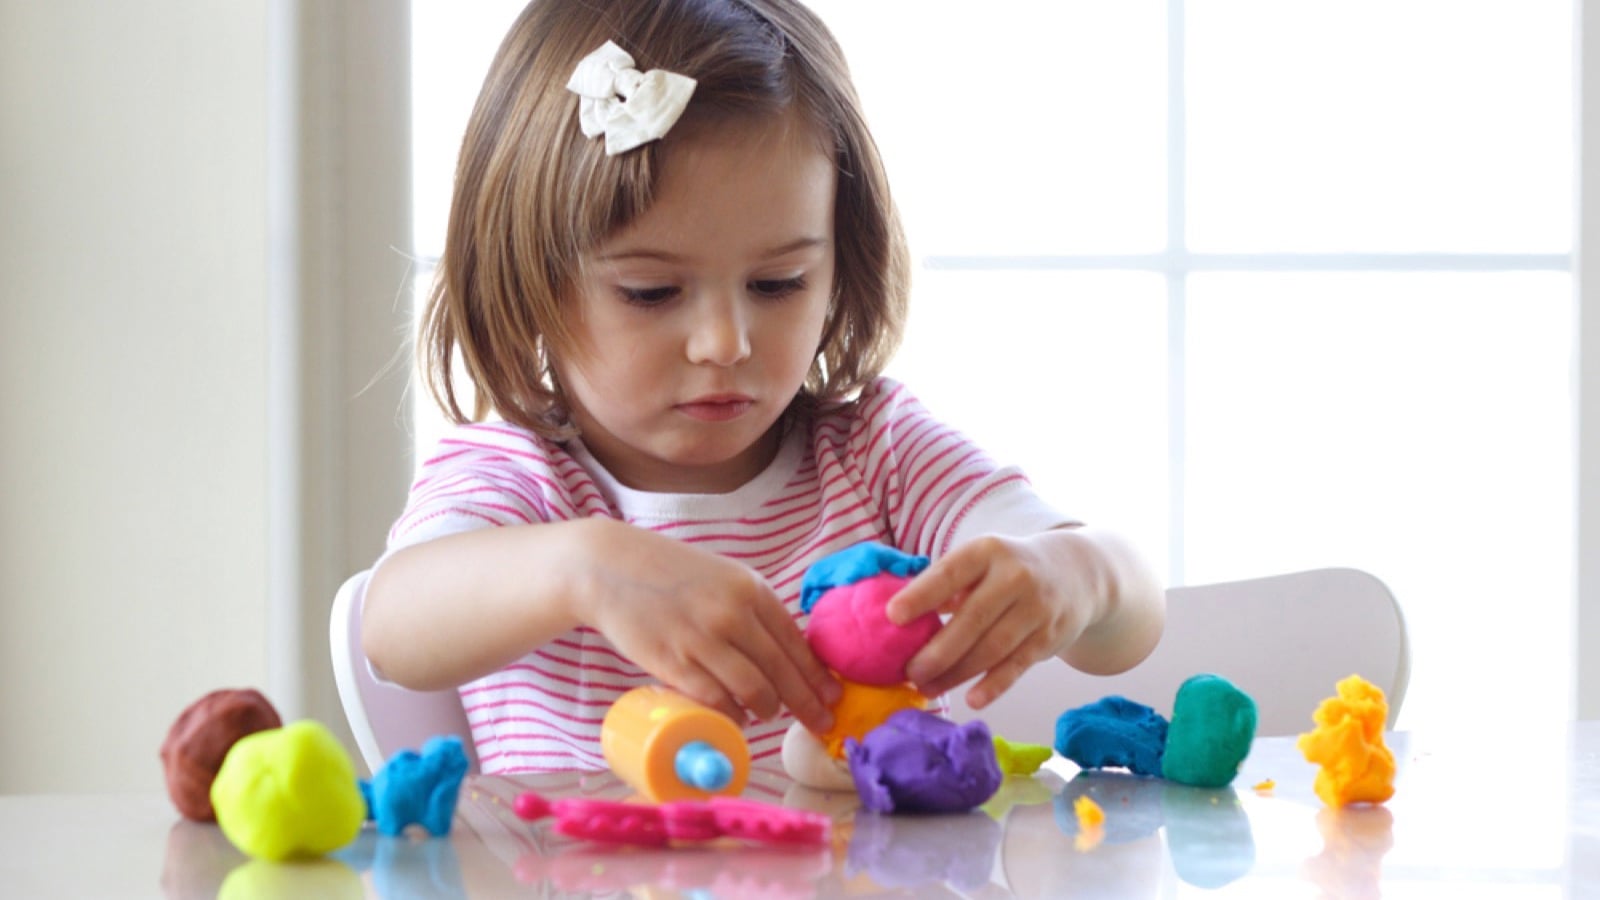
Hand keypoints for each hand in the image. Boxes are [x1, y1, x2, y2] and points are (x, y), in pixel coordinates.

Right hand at [580, 524, 840, 731]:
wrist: (611, 567)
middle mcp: (733, 613)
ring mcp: (703, 639)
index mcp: (751, 589)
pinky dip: (732, 715)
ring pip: (754, 690)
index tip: (832, 696)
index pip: (795, 641)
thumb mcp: (723, 577)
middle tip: (821, 723)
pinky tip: (737, 719)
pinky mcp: (673, 662)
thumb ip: (753, 608)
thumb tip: (786, 651)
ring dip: (767, 709)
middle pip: (781, 671)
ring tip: (769, 715)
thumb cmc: (671, 574)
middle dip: (806, 702)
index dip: (817, 675)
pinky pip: (716, 700)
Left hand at [885, 533, 1099, 708]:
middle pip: (971, 619)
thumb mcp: (981, 562)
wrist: (1077, 572)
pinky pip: (1018, 665)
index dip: (921, 595)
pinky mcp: (1050, 636)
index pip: (950, 573)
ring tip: (927, 689)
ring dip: (957, 674)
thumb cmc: (1009, 570)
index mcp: (987, 552)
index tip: (891, 616)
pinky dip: (995, 685)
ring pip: (992, 648)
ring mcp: (1036, 608)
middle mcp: (1015, 576)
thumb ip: (947, 586)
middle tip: (908, 673)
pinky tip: (972, 699)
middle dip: (937, 651)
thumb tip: (900, 617)